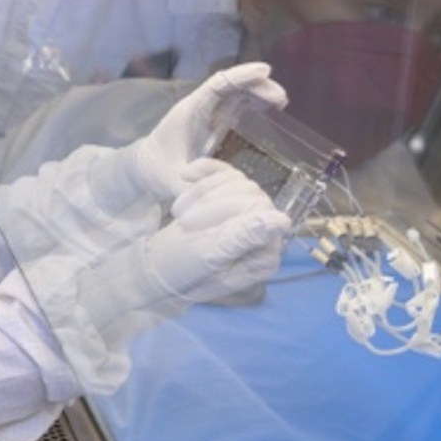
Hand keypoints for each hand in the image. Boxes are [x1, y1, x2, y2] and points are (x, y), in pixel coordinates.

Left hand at [124, 63, 286, 200]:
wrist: (145, 169)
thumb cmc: (156, 171)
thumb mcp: (171, 181)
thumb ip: (190, 185)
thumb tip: (215, 190)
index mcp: (190, 112)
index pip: (217, 85)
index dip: (240, 75)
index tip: (265, 71)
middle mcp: (199, 107)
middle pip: (230, 85)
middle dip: (257, 85)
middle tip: (282, 99)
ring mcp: (207, 112)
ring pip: (235, 92)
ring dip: (257, 92)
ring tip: (280, 102)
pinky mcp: (212, 121)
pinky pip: (234, 103)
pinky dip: (252, 101)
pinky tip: (268, 108)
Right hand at [143, 159, 289, 303]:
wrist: (158, 269)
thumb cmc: (181, 270)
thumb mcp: (208, 256)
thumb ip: (243, 237)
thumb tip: (282, 221)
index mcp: (265, 254)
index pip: (259, 212)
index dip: (221, 210)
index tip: (187, 224)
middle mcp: (265, 234)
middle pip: (249, 193)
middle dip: (209, 203)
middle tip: (182, 222)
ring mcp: (249, 215)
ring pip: (237, 180)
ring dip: (202, 191)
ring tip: (179, 212)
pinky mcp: (231, 200)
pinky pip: (226, 173)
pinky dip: (205, 170)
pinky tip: (186, 175)